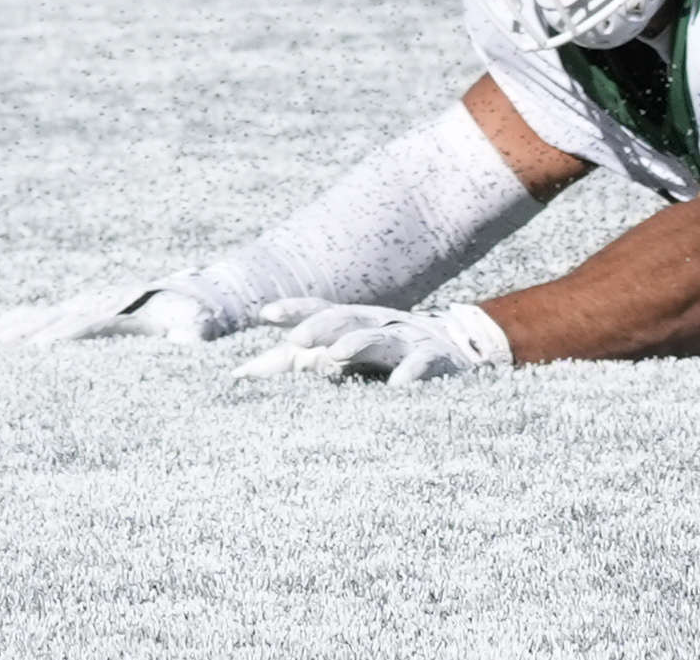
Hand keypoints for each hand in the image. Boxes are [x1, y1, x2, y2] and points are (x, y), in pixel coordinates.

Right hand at [0, 280, 226, 348]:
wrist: (194, 296)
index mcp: (123, 312)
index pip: (90, 323)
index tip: (43, 342)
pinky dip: (14, 327)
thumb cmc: (199, 318)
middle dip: (19, 329)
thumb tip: (196, 329)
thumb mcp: (201, 324)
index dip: (67, 331)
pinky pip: (42, 320)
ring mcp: (87, 309)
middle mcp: (99, 306)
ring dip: (6, 328)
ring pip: (39, 317)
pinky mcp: (81, 315)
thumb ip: (198, 326)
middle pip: (52, 317)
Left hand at [235, 299, 513, 382]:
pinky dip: (412, 374)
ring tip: (336, 354)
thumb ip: (292, 365)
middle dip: (321, 326)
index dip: (295, 310)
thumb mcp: (342, 354)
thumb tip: (237, 374)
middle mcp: (380, 324)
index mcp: (355, 321)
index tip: (265, 314)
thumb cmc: (388, 356)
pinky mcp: (438, 362)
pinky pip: (424, 366)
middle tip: (297, 342)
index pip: (321, 310)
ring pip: (380, 339)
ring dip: (358, 344)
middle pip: (348, 318)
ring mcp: (409, 341)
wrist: (462, 351)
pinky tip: (398, 388)